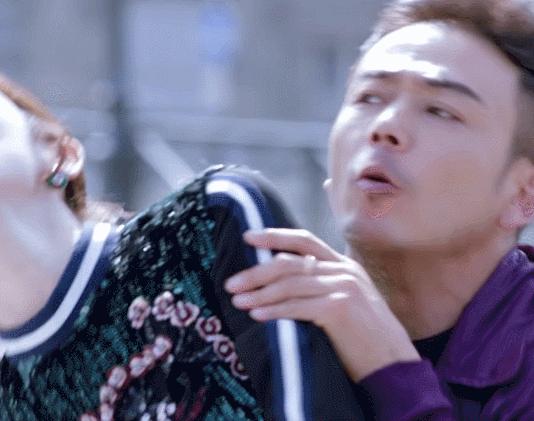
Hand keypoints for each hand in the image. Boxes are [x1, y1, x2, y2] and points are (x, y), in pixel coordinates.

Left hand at [224, 228, 420, 380]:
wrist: (393, 361)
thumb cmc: (363, 334)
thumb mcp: (345, 298)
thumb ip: (320, 283)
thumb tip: (279, 280)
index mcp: (343, 264)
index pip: (304, 240)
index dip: (275, 236)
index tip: (248, 237)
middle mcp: (343, 270)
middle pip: (290, 262)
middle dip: (257, 271)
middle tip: (232, 283)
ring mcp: (343, 287)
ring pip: (290, 283)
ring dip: (259, 293)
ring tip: (238, 301)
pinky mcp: (340, 308)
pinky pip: (297, 306)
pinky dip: (274, 310)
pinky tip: (257, 315)